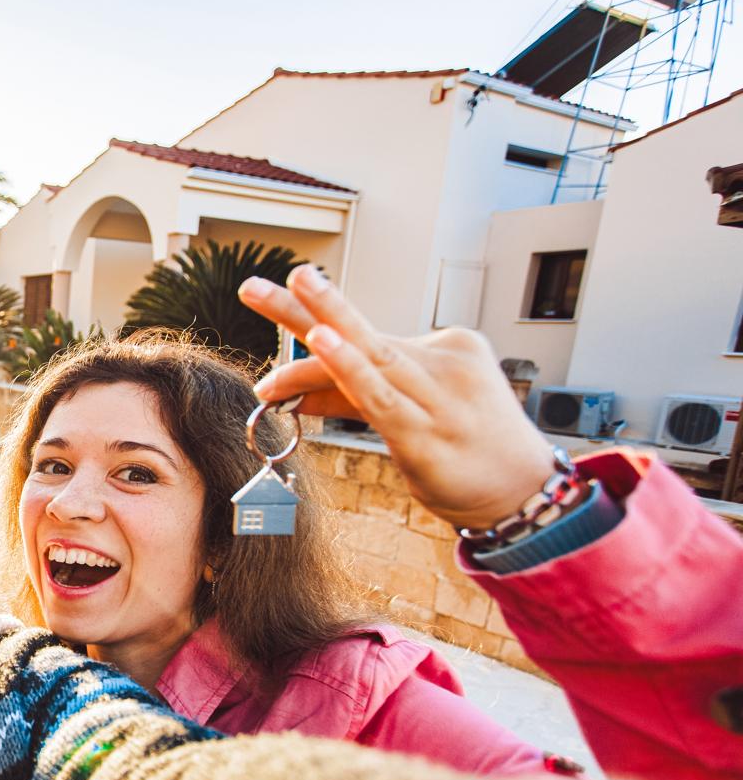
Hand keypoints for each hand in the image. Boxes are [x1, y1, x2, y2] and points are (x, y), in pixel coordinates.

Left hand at [238, 265, 557, 531]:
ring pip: (366, 356)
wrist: (527, 494)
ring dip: (321, 323)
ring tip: (284, 288)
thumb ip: (353, 398)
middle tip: (252, 285)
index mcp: (445, 349)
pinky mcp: (426, 433)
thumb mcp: (411, 414)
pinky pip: (379, 395)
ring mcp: (436, 397)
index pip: (366, 343)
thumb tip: (295, 392)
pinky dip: (348, 367)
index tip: (268, 347)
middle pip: (361, 332)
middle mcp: (440, 364)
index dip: (309, 346)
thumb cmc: (468, 449)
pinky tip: (322, 342)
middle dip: (306, 305)